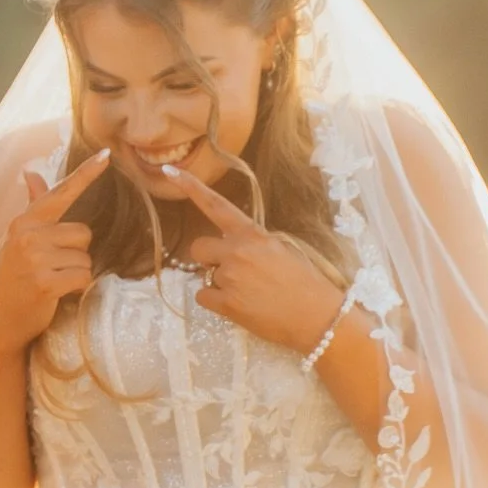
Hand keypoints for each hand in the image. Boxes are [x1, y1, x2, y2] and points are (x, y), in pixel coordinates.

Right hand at [0, 150, 110, 356]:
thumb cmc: (11, 278)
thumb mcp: (16, 240)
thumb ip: (32, 207)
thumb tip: (30, 172)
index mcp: (23, 222)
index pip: (60, 193)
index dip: (86, 174)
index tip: (107, 155)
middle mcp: (27, 236)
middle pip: (83, 233)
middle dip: (77, 253)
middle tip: (54, 268)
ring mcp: (35, 259)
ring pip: (86, 258)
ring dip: (77, 273)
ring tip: (53, 282)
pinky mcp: (45, 282)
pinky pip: (83, 277)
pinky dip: (78, 288)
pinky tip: (58, 293)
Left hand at [165, 166, 344, 351]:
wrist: (318, 316)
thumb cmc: (304, 282)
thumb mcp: (281, 249)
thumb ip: (251, 242)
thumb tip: (229, 247)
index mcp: (252, 234)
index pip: (216, 205)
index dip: (191, 188)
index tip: (169, 172)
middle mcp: (237, 251)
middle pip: (198, 248)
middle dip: (208, 258)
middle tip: (232, 271)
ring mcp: (230, 278)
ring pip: (204, 275)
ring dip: (219, 283)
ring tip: (248, 292)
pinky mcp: (227, 304)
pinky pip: (203, 297)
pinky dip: (216, 302)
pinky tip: (240, 305)